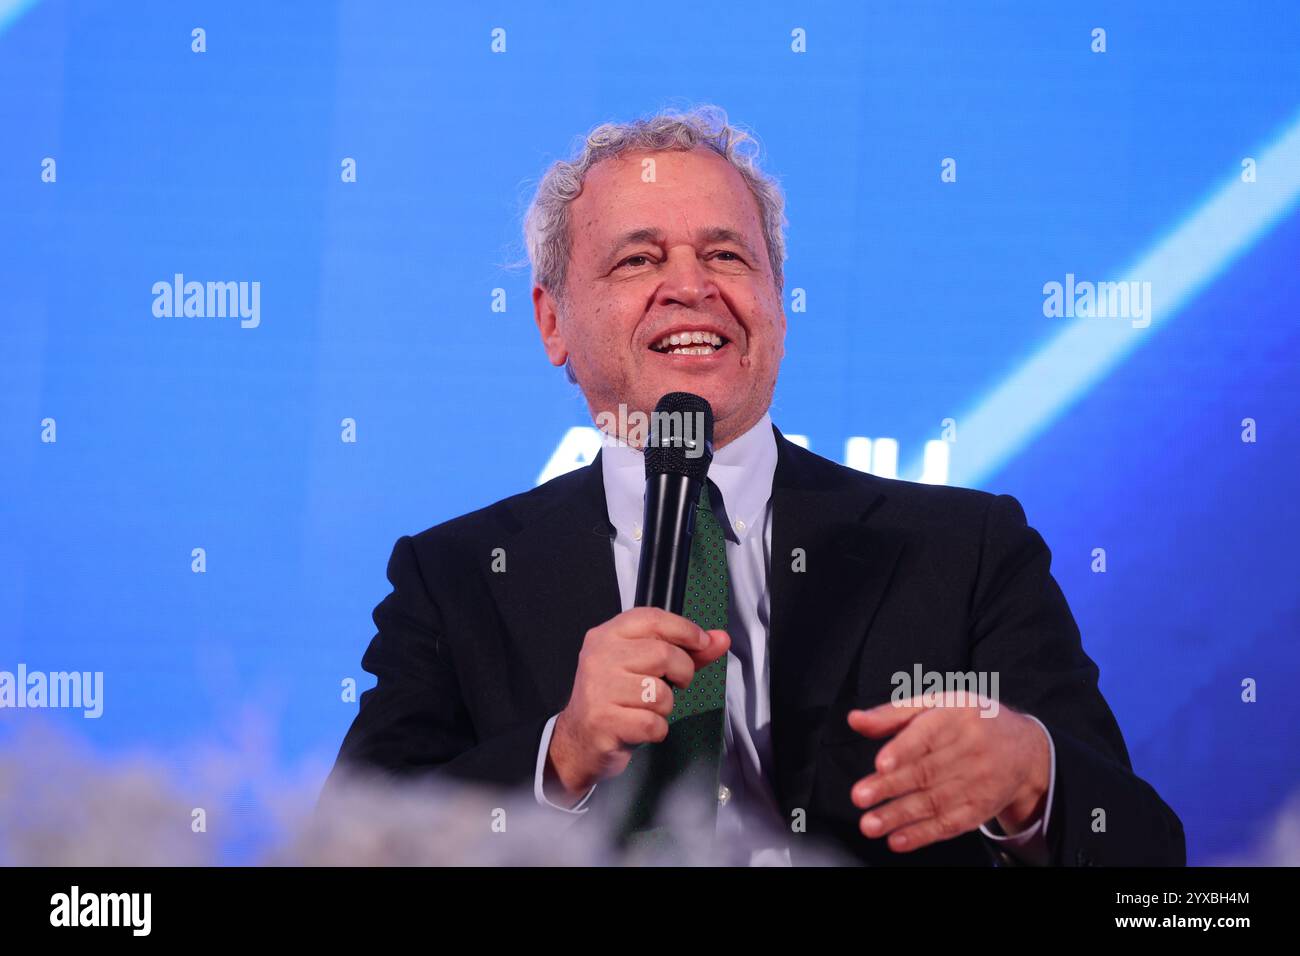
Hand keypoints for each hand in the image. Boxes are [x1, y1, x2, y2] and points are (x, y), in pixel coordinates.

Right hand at [546, 607, 729, 804]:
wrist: (579, 739)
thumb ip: (684, 651)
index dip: (684, 629)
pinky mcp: (604, 721)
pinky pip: (652, 723)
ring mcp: (598, 689)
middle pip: (662, 654)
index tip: (702, 643)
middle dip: (681, 672)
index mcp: (607, 636)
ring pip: (659, 692)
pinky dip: (656, 729)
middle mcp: (599, 657)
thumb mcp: (643, 666)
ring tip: (647, 708)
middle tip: (674, 683)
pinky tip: (640, 727)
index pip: (652, 618)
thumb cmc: (615, 698)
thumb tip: (719, 638)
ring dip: (665, 706)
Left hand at [846, 693, 1049, 852]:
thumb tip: (854, 720)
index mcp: (957, 715)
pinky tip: (898, 839)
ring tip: (870, 823)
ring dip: (899, 816)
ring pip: (934, 801)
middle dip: (890, 787)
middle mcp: (971, 749)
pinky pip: (950, 824)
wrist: (1026, 750)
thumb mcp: (937, 704)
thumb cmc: (970, 721)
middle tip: (860, 796)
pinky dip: (922, 834)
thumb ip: (893, 713)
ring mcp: (978, 782)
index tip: (881, 764)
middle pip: (926, 771)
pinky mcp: (980, 809)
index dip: (903, 750)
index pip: (928, 733)